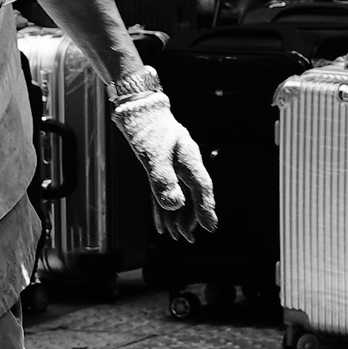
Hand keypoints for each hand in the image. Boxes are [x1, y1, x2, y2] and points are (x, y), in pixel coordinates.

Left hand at [113, 89, 215, 240]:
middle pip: (193, 195)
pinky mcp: (162, 169)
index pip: (201, 188)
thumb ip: (162, 179)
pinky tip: (161, 223)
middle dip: (191, 218)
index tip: (211, 227)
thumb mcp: (152, 154)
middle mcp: (185, 164)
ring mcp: (175, 166)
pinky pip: (166, 192)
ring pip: (181, 196)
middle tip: (186, 238)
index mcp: (189, 158)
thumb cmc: (146, 127)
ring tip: (175, 236)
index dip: (206, 209)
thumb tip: (174, 204)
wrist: (136, 110)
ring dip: (177, 216)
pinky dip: (164, 208)